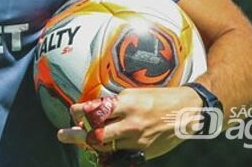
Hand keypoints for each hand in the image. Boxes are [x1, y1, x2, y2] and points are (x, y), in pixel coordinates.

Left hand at [57, 86, 202, 160]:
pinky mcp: (144, 153)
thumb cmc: (158, 98)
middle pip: (96, 134)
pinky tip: (101, 152)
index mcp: (126, 104)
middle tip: (63, 133)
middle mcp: (130, 123)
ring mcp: (137, 140)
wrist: (187, 111)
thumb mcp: (135, 94)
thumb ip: (115, 102)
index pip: (94, 110)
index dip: (79, 112)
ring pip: (106, 147)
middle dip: (76, 134)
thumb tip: (94, 108)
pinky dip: (109, 154)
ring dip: (91, 145)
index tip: (73, 112)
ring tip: (81, 141)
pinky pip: (121, 156)